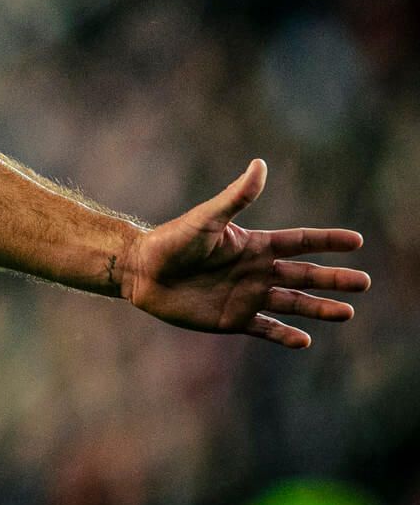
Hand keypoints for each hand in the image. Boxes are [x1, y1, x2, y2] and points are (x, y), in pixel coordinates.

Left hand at [119, 160, 370, 348]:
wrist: (141, 271)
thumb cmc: (171, 240)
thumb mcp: (206, 218)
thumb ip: (236, 197)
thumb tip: (260, 164)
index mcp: (254, 245)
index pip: (300, 242)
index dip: (328, 241)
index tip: (357, 240)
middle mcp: (256, 271)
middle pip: (304, 274)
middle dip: (334, 279)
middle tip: (364, 282)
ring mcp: (247, 296)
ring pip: (293, 303)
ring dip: (319, 308)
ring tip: (347, 312)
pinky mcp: (233, 319)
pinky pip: (266, 329)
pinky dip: (285, 335)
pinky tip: (305, 340)